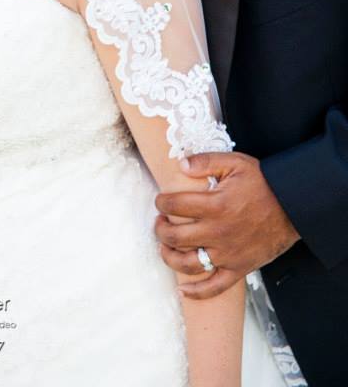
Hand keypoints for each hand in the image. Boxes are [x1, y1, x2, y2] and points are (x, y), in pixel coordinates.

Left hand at [155, 151, 299, 299]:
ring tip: (164, 247)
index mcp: (215, 205)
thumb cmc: (263, 183)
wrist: (294, 207)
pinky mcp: (239, 269)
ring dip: (169, 257)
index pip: (175, 206)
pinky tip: (183, 290)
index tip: (161, 200)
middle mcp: (218, 232)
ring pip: (188, 264)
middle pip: (175, 237)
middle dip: (160, 229)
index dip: (162, 202)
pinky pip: (214, 287)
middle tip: (159, 222)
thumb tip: (180, 164)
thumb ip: (206, 161)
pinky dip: (196, 293)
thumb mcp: (235, 163)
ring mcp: (228, 254)